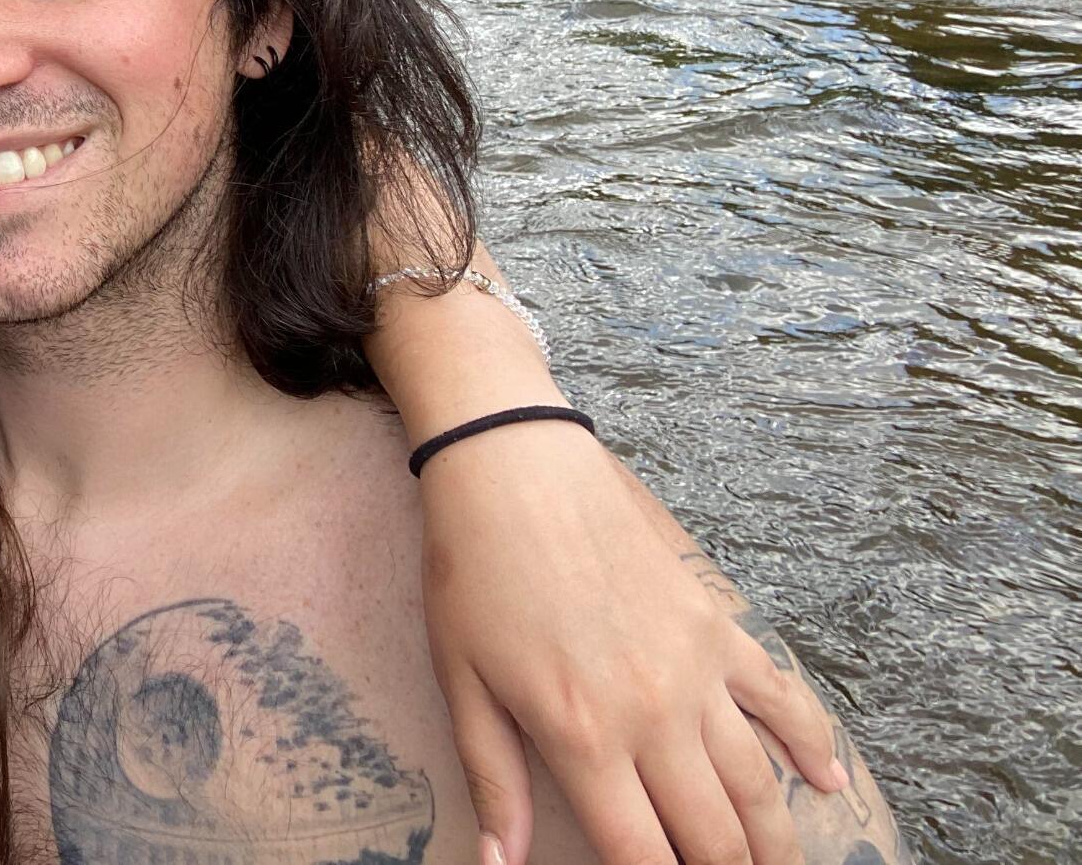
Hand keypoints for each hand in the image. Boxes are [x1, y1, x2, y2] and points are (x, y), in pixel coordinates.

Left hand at [418, 421, 843, 864]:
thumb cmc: (472, 572)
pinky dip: (813, 746)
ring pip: (756, 786)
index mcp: (583, 738)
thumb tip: (500, 864)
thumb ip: (494, 782)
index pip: (642, 857)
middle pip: (712, 837)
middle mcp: (653, 716)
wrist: (512, 466)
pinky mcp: (718, 627)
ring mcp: (697, 670)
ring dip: (774, 842)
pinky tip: (829, 786)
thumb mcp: (461, 681)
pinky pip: (782, 698)